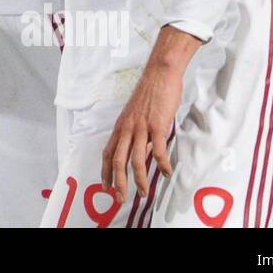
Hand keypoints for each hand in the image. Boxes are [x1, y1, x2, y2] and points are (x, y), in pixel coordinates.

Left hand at [102, 58, 182, 202]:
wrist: (159, 74)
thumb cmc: (149, 93)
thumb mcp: (136, 114)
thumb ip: (136, 131)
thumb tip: (141, 147)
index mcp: (121, 126)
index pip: (108, 152)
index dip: (105, 171)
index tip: (106, 186)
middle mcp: (127, 128)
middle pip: (118, 160)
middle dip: (118, 182)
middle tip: (121, 198)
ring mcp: (141, 127)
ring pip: (137, 159)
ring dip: (139, 179)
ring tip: (143, 193)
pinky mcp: (157, 125)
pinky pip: (159, 150)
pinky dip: (162, 165)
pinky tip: (167, 173)